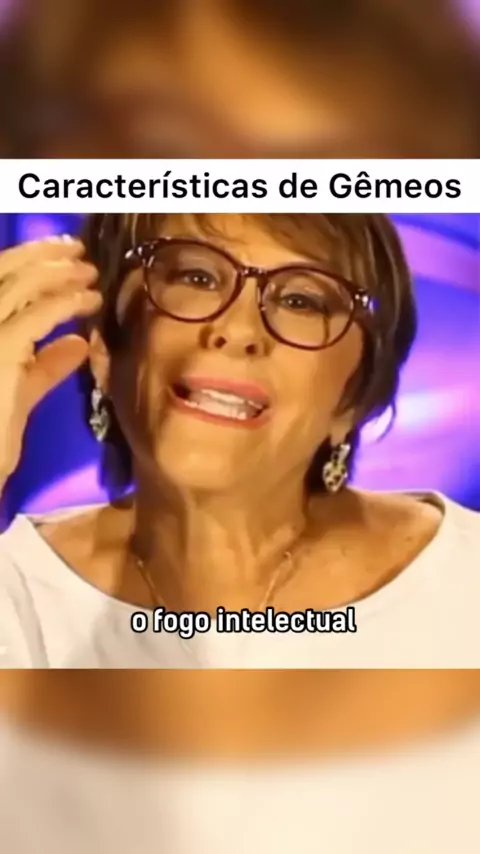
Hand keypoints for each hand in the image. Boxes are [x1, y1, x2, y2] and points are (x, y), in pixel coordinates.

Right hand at [0, 236, 101, 488]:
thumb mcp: (19, 392)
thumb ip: (45, 365)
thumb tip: (78, 342)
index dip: (27, 259)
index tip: (61, 254)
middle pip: (4, 270)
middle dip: (43, 255)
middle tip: (78, 251)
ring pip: (20, 285)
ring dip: (60, 274)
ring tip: (90, 275)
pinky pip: (36, 315)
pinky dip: (66, 303)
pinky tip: (89, 301)